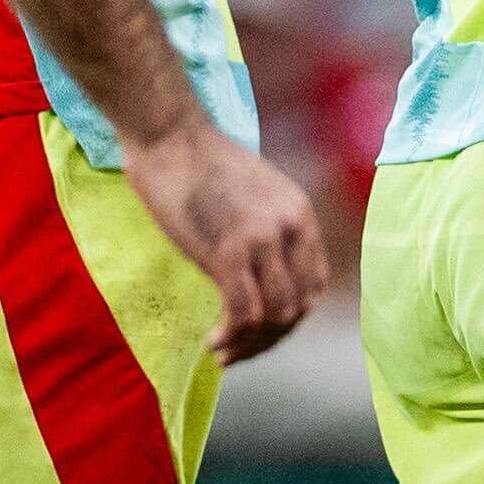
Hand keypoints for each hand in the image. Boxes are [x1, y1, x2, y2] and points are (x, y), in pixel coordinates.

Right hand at [121, 122, 329, 362]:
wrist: (169, 132)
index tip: (260, 330)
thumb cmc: (198, 159)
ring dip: (250, 344)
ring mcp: (262, 238)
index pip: (314, 285)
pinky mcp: (229, 249)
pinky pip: (243, 313)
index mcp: (300, 213)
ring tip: (223, 350)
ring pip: (275, 317)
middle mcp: (292, 227)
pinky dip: (230, 336)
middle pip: (298, 307)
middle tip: (237, 349)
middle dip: (269, 338)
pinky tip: (212, 342)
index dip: (290, 317)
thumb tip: (258, 277)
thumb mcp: (254, 192)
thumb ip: (266, 229)